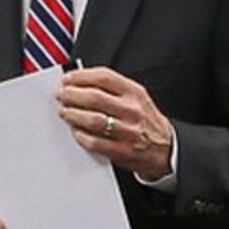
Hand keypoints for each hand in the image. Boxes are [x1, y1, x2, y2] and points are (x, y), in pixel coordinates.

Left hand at [56, 67, 175, 176]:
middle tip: (61, 95)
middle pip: (95, 97)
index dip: (81, 76)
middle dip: (72, 95)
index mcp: (134, 93)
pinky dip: (82, 136)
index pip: (104, 77)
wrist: (166, 148)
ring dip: (73, 115)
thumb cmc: (145, 121)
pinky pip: (96, 142)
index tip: (68, 79)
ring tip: (65, 112)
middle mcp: (132, 110)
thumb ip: (112, 89)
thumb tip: (81, 82)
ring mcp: (128, 131)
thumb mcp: (136, 97)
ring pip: (93, 119)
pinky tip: (76, 131)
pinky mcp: (123, 151)